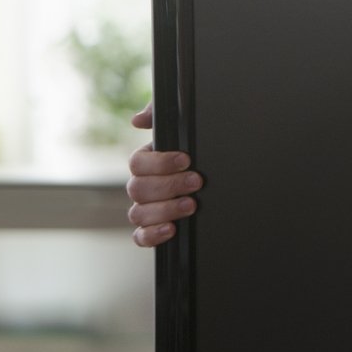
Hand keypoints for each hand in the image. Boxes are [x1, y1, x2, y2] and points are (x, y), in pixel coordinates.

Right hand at [126, 100, 201, 246]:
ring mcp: (145, 208)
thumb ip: (159, 114)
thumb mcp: (182, 128)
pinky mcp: (152, 229)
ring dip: (164, 210)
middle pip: (138, 189)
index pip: (138, 163)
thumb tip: (138, 120)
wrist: (213, 178)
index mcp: (147, 162)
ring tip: (191, 205)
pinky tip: (171, 229)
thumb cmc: (193, 152)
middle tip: (196, 182)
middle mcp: (142, 186)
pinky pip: (140, 237)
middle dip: (169, 186)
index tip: (186, 160)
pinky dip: (152, 235)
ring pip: (138, 213)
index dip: (160, 163)